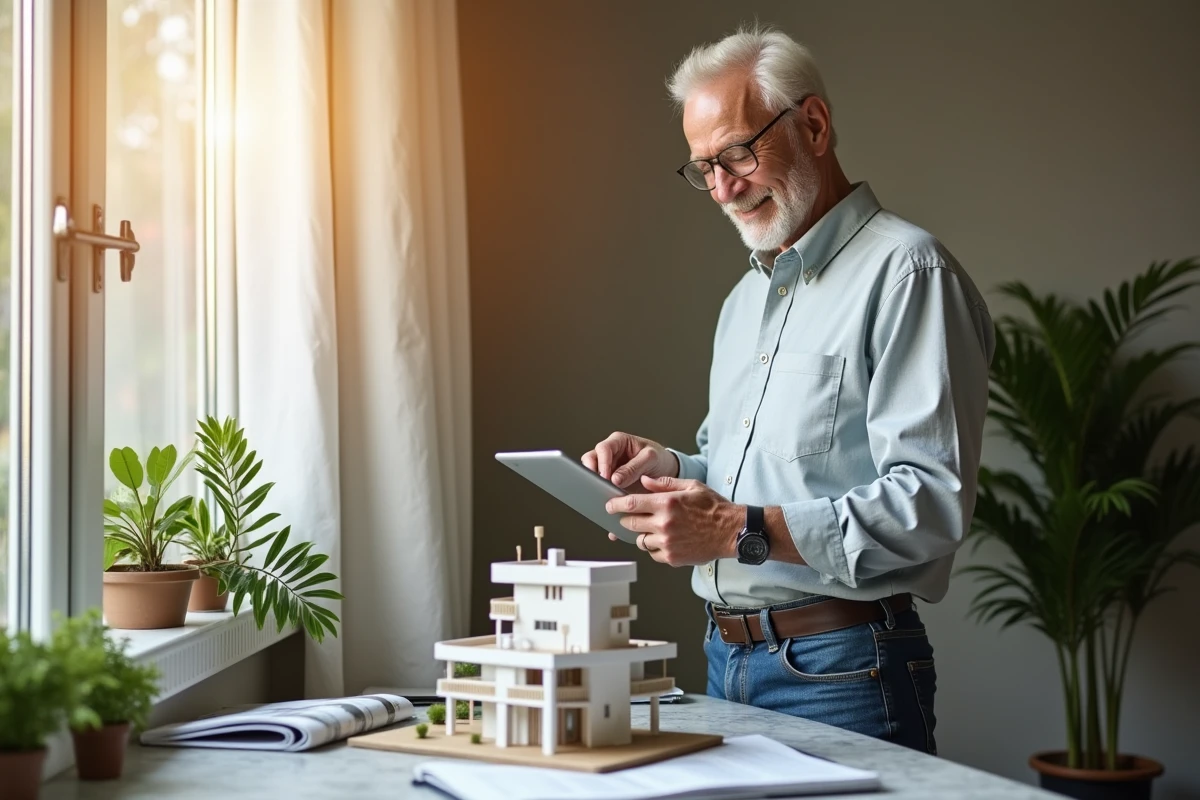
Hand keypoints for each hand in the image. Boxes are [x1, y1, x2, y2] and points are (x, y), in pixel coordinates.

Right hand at [582, 432, 678, 488]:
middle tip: (599, 485)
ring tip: (602, 492)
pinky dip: (600, 490)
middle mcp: (610, 452)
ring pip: (592, 472)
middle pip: (591, 459)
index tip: (605, 477)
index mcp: (619, 441)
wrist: (666, 470)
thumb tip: (615, 479)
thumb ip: (634, 467)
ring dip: (595, 482)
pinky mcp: (610, 480)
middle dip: (592, 472)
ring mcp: (608, 466)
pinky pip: (599, 483)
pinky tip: (607, 497)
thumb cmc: (659, 459)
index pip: (604, 448)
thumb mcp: (650, 459)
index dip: (602, 463)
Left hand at [604, 475, 742, 566]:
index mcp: (667, 504)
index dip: (615, 505)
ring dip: (642, 534)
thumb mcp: (691, 486)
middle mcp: (664, 524)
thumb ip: (664, 483)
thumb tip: (644, 481)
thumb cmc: (713, 507)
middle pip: (630, 524)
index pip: (631, 504)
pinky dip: (654, 547)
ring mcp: (667, 543)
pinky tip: (664, 539)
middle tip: (629, 517)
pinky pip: (652, 553)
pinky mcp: (672, 558)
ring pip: (640, 540)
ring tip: (654, 528)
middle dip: (625, 520)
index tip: (608, 505)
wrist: (732, 531)